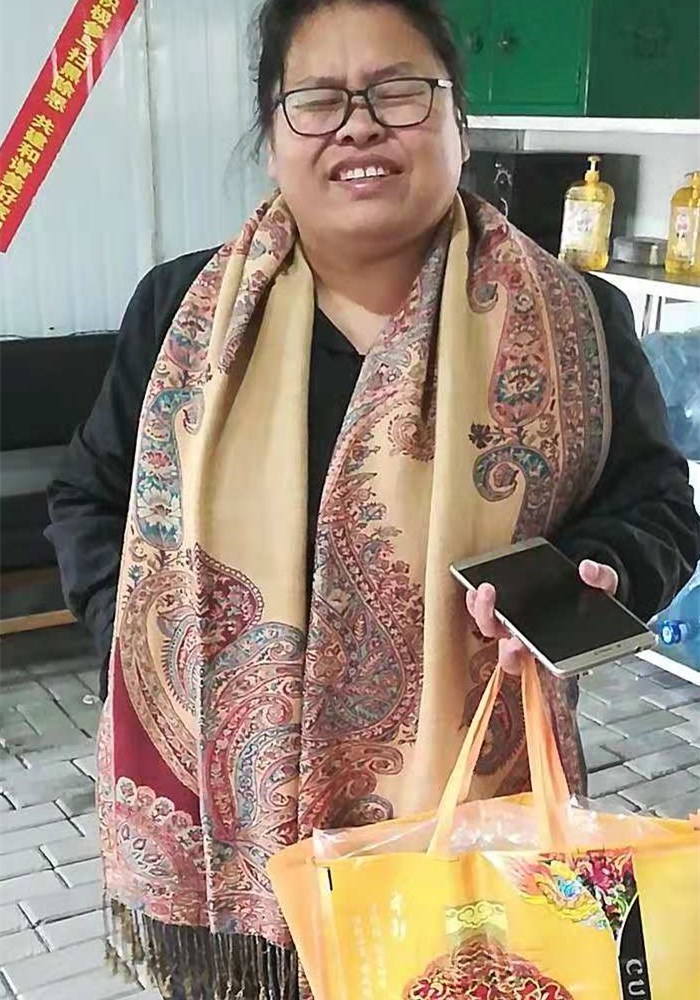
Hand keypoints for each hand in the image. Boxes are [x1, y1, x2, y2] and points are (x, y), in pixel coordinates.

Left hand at [465, 558, 618, 676]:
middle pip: (508, 655)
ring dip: (484, 613)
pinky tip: (477, 587)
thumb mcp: (604, 586)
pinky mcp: (502, 606)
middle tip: (504, 622)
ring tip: (485, 590)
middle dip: (500, 641)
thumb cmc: (590, 593)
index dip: (521, 657)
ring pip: (491, 630)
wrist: (578, 579)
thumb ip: (601, 578)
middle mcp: (530, 641)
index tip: (517, 644)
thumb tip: (588, 569)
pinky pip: (483, 611)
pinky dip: (477, 601)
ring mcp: (514, 625)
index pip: (535, 662)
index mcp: (553, 646)